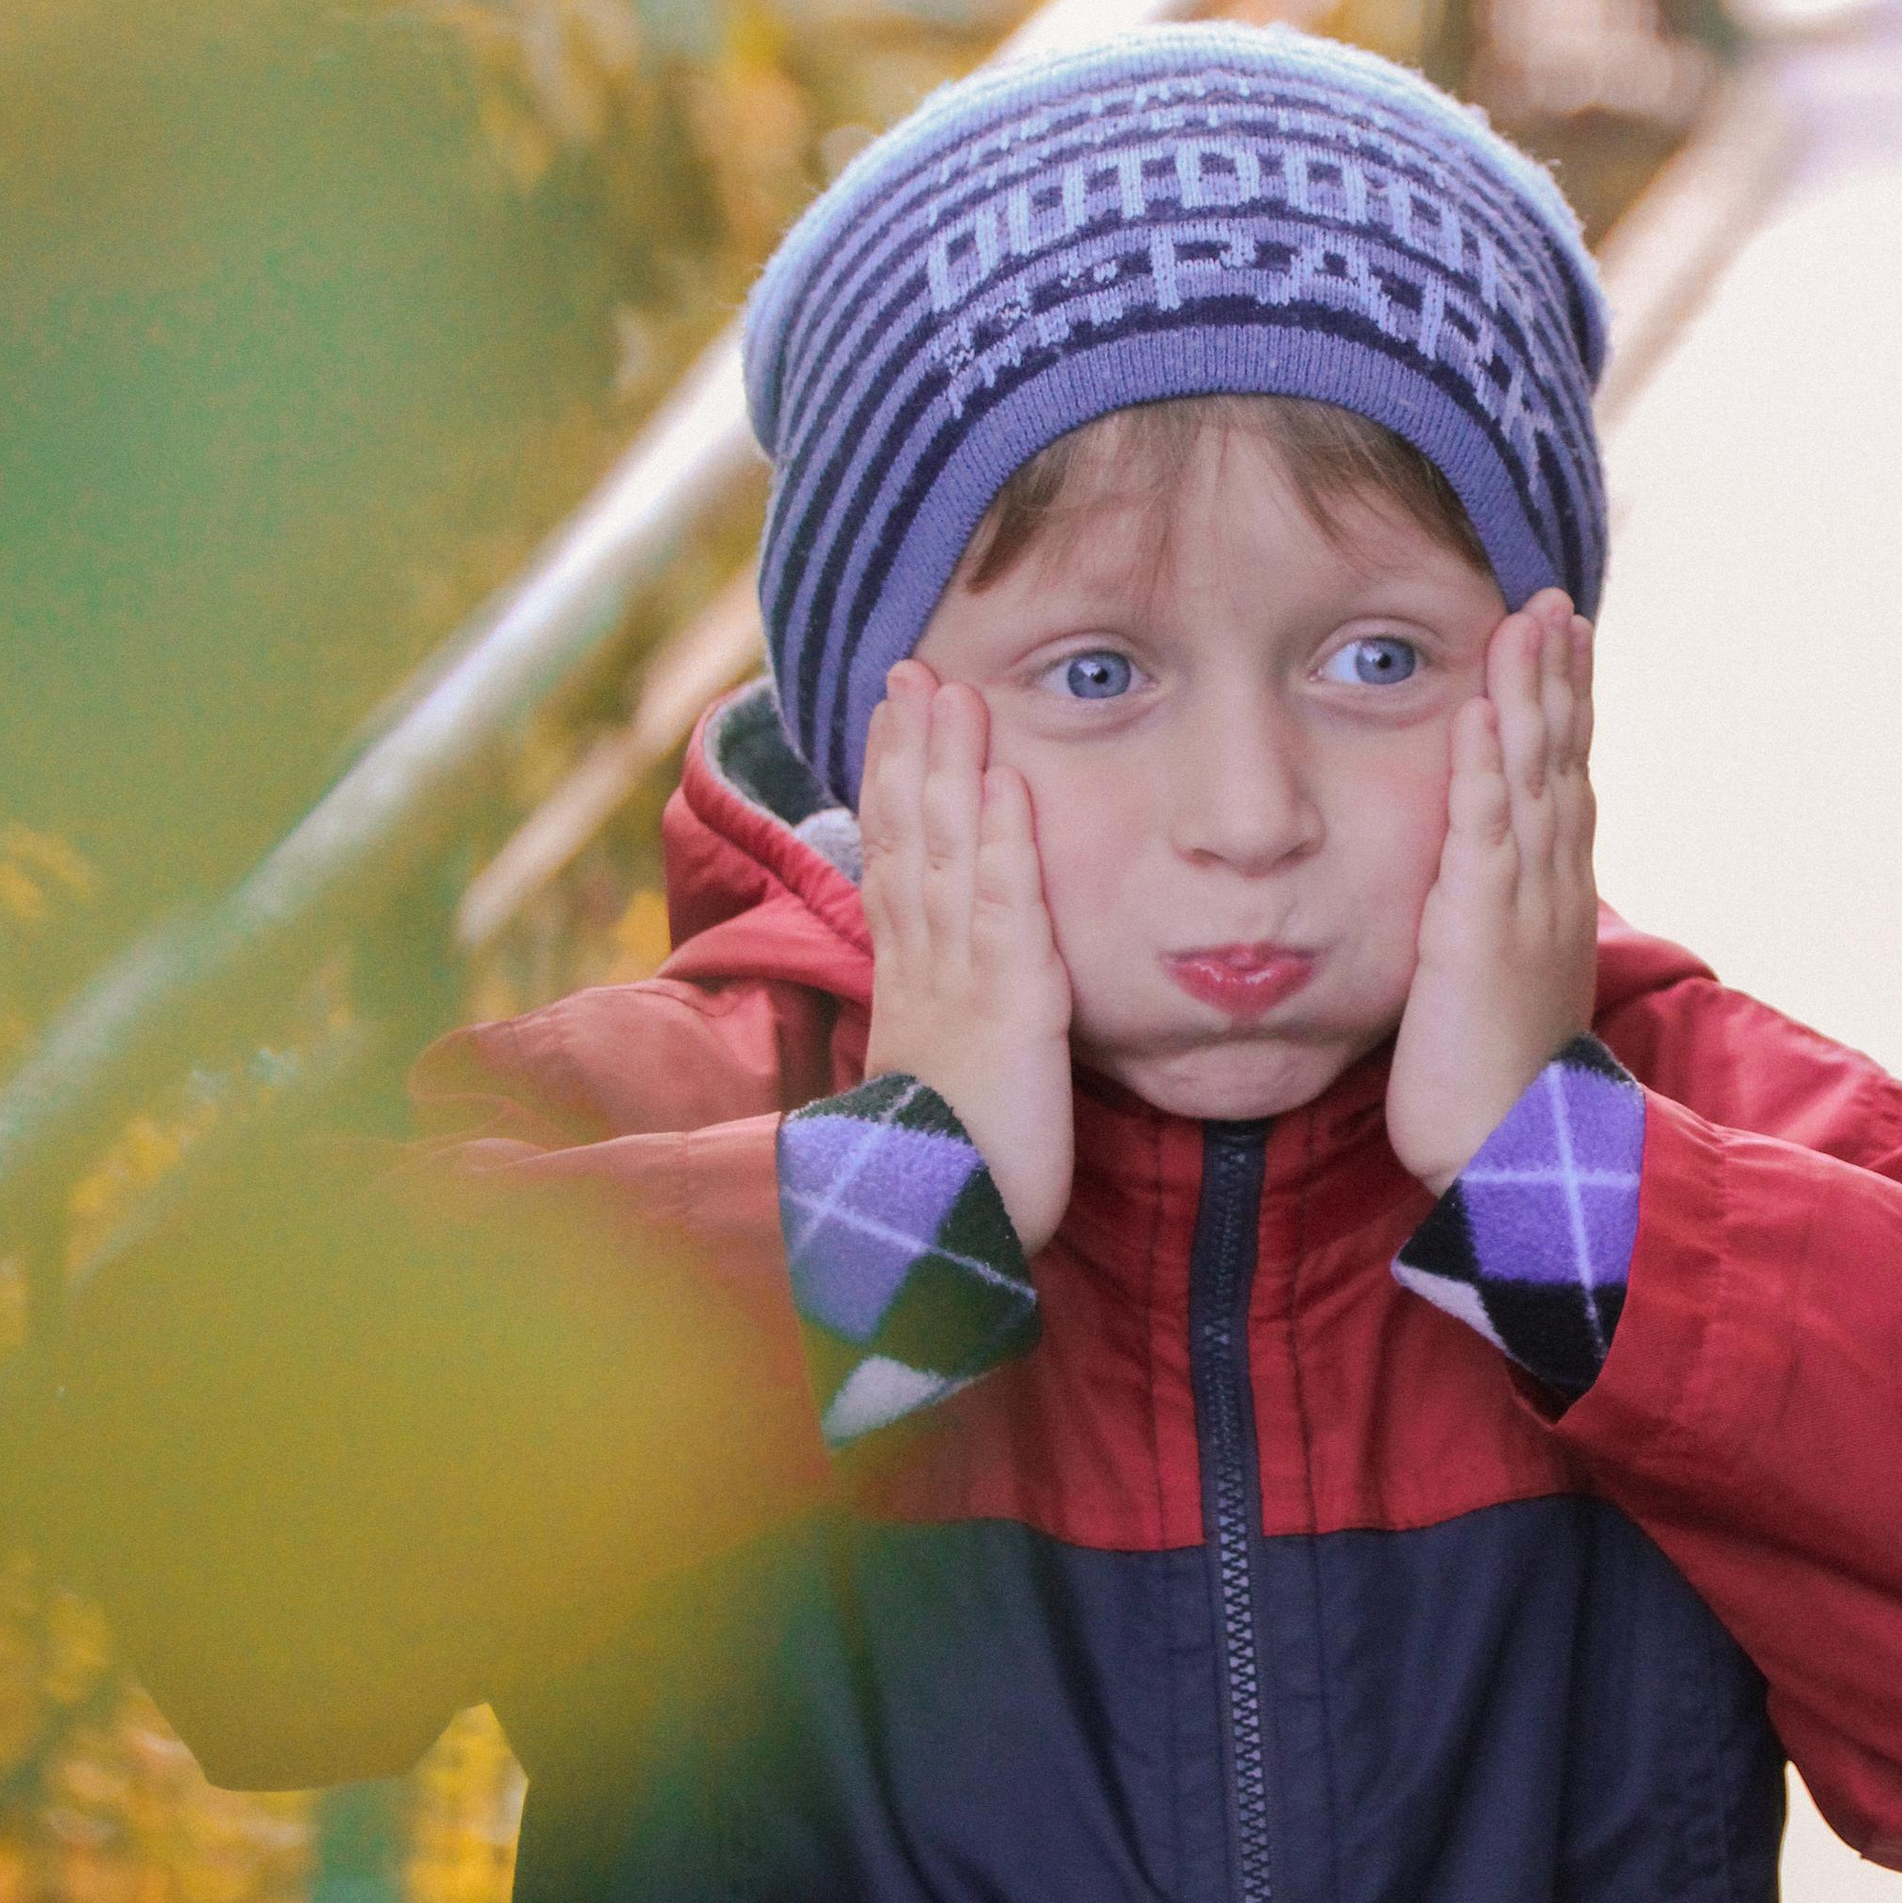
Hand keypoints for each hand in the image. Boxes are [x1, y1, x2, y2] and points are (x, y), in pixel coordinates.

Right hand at [858, 662, 1075, 1254]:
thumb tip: (931, 989)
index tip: (888, 720)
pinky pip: (1005, 906)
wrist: (937, 1231)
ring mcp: (962, 978)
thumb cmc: (948, 1168)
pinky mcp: (1013, 1002)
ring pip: (948, 852)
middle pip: (909, 837)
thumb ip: (936, 1021)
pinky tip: (1005, 782)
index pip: (891, 861)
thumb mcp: (935, 1078)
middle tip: (909, 671)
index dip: (888, 785)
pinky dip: (1003, 840)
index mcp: (907, 982)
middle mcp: (924, 966)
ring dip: (949, 767)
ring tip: (951, 693)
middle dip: (909, 750)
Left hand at [1386, 591, 1598, 1194]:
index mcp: (1556, 903)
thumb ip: (1495, 938)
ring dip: (1532, 694)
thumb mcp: (1503, 994)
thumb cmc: (1495, 1090)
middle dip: (1560, 679)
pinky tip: (1484, 707)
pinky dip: (1486, 764)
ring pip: (1534, 777)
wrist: (1511, 1155)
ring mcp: (1524, 904)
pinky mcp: (1479, 928)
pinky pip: (1484, 829)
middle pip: (1561, 762)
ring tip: (1529, 620)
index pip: (1565, 785)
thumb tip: (1478, 906)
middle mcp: (1552, 890)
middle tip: (1556, 603)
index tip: (1565, 646)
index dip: (1567, 712)